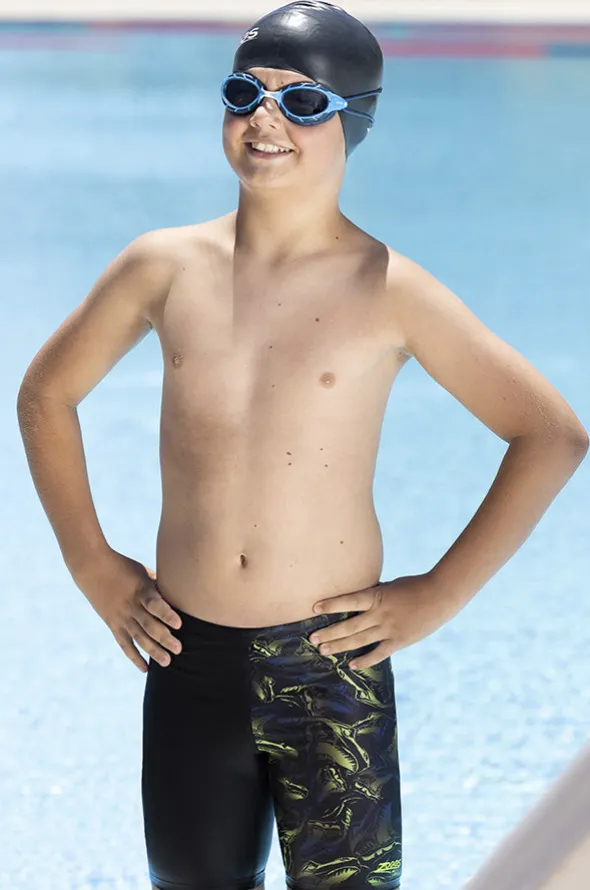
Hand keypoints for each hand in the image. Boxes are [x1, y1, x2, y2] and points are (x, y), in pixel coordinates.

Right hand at [75, 548, 182, 672]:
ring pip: (138, 638)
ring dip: (153, 651)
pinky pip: (125, 644)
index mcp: (140, 590)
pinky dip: (135, 657)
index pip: (154, 604)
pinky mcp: (113, 624)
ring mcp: (121, 617)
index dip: (166, 614)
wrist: (92, 567)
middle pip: (149, 626)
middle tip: (179, 649)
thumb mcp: (143, 572)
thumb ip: (158, 585)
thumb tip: (178, 594)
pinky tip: (146, 669)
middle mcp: (130, 606)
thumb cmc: (123, 566)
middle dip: (165, 639)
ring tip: (167, 662)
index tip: (179, 624)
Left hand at [309, 573, 452, 668]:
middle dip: (329, 632)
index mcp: (377, 595)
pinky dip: (365, 660)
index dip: (330, 605)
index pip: (348, 601)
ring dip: (339, 646)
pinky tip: (351, 665)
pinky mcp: (399, 640)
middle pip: (349, 626)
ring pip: (359, 641)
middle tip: (312, 639)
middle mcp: (380, 613)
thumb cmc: (415, 586)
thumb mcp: (391, 586)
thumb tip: (359, 599)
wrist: (440, 596)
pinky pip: (378, 653)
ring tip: (323, 651)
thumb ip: (375, 594)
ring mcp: (389, 629)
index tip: (314, 608)